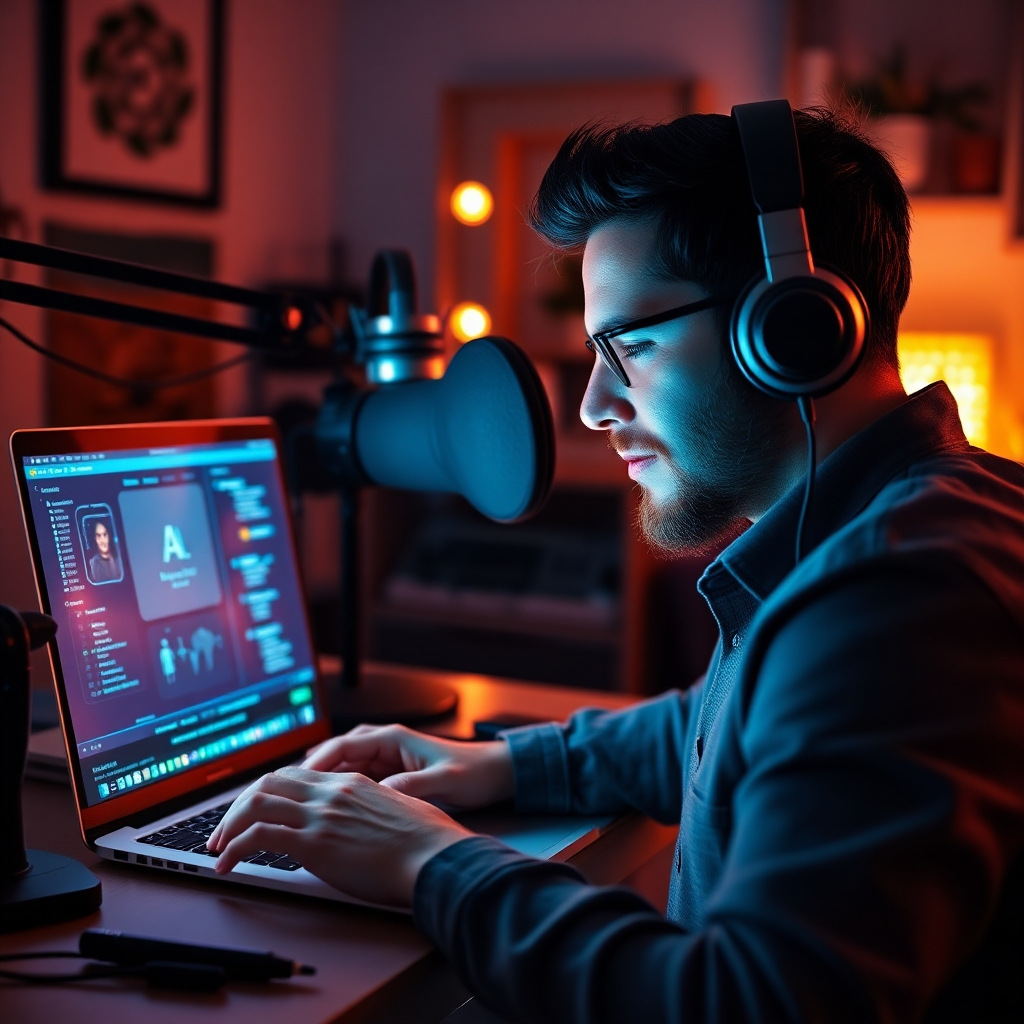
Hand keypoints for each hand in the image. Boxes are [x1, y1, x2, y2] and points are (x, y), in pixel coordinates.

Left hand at [207, 767, 471, 906]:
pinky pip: (257, 837)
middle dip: (238, 806)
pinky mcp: (314, 842)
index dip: (266, 792)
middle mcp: (331, 791)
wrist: (436, 857)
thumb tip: (358, 824)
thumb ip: (368, 809)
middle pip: (267, 783)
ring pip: (255, 804)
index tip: (253, 812)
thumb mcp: (397, 810)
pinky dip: (233, 849)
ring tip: (217, 848)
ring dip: (228, 825)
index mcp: (351, 781)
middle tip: (224, 829)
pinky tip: (226, 864)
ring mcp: (321, 814)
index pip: (294, 775)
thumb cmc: (427, 842)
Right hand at [302, 724, 515, 809]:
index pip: (343, 746)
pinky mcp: (389, 775)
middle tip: (283, 796)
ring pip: (340, 770)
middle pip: (335, 755)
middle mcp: (385, 745)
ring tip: (294, 806)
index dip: (316, 763)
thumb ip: (414, 785)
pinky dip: (336, 794)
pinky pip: (353, 782)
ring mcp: (385, 760)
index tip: (296, 782)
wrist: (494, 774)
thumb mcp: (446, 781)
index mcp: (394, 738)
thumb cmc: (474, 772)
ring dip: (319, 785)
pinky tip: (322, 813)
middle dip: (308, 774)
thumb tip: (383, 792)